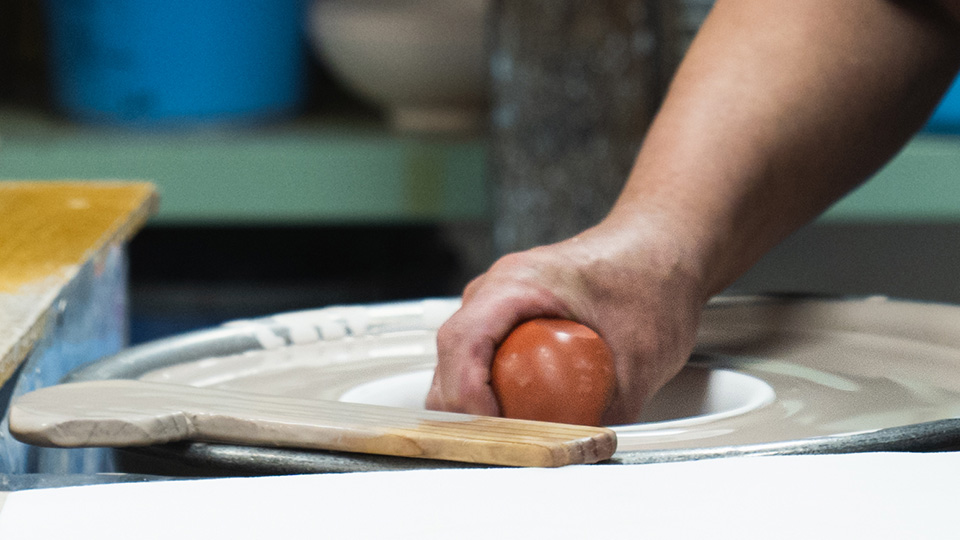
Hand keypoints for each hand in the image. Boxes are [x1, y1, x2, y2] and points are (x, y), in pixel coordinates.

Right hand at [425, 213, 708, 423]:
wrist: (662, 248)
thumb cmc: (650, 275)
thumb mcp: (642, 353)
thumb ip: (613, 407)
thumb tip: (588, 448)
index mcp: (518, 283)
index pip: (464, 342)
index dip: (468, 394)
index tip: (494, 429)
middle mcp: (495, 290)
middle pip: (449, 359)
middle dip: (465, 410)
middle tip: (507, 442)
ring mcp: (495, 304)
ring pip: (457, 363)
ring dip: (476, 403)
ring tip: (518, 429)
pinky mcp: (505, 320)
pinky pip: (479, 361)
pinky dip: (490, 392)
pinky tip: (523, 410)